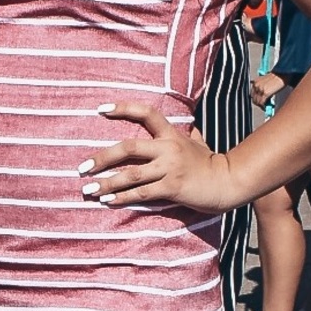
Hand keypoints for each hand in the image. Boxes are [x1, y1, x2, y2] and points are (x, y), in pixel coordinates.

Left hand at [78, 102, 238, 213]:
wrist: (228, 182)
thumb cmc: (210, 163)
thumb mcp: (198, 142)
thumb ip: (187, 133)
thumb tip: (188, 125)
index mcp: (171, 134)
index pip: (145, 113)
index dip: (123, 108)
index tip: (100, 109)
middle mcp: (168, 148)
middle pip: (128, 147)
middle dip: (102, 158)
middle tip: (82, 168)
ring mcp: (170, 168)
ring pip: (131, 174)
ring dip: (106, 183)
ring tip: (88, 190)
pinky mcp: (172, 187)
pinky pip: (142, 193)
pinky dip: (122, 198)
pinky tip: (108, 202)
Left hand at [250, 71, 286, 107]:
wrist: (284, 73)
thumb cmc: (278, 76)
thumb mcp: (266, 80)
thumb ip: (262, 87)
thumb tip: (262, 95)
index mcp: (256, 82)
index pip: (252, 94)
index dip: (256, 99)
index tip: (259, 102)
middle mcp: (256, 85)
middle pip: (253, 98)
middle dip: (258, 103)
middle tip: (263, 105)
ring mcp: (260, 89)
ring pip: (257, 102)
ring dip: (261, 105)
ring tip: (266, 106)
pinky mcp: (265, 93)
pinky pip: (262, 103)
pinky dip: (264, 106)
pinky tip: (267, 107)